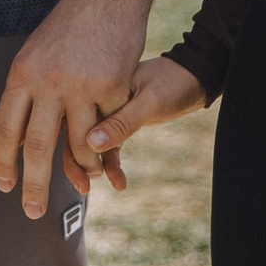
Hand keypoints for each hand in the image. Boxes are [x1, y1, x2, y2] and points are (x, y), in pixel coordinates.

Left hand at [0, 0, 146, 217]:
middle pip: (37, 146)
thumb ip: (22, 91)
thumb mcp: (33, 53)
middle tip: (32, 212)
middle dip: (34, 184)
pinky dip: (110, 143)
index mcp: (22, 74)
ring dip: (83, 169)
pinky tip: (111, 154)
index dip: (4, 162)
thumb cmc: (68, 26)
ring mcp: (82, 85)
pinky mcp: (112, 87)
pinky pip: (109, 127)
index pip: (6, 129)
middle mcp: (48, 82)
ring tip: (83, 184)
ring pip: (80, 144)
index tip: (4, 186)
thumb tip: (2, 126)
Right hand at [80, 57, 206, 184]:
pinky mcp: (119, 119)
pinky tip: (118, 182)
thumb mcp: (150, 101)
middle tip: (84, 187)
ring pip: (89, 140)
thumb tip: (91, 143)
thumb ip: (122, 122)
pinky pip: (108, 143)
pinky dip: (110, 162)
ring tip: (92, 188)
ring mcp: (107, 107)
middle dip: (75, 161)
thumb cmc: (173, 82)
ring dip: (91, 165)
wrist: (194, 77)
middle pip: (75, 130)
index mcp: (97, 83)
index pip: (73, 116)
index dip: (71, 147)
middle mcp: (96, 95)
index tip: (81, 174)